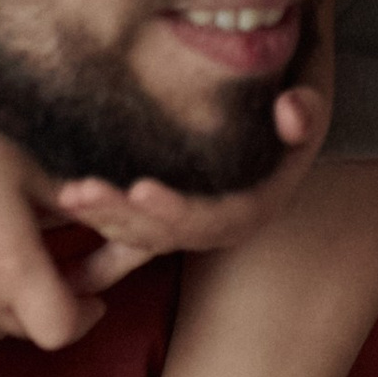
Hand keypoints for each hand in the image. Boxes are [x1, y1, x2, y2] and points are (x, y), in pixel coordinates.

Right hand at [0, 101, 99, 349]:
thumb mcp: (28, 175)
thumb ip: (68, 209)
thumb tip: (97, 223)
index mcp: (13, 269)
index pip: (61, 329)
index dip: (85, 316)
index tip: (96, 295)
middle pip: (32, 331)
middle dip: (57, 308)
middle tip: (68, 271)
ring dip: (20, 306)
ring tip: (26, 265)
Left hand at [51, 0, 336, 291]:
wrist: (286, 123)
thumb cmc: (294, 108)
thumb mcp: (312, 105)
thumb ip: (306, 111)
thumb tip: (291, 112)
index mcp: (252, 209)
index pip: (211, 219)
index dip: (176, 209)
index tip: (141, 188)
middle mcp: (219, 229)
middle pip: (164, 233)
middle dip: (120, 214)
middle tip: (79, 192)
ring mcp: (191, 228)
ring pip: (140, 237)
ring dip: (102, 221)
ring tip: (65, 197)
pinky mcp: (169, 222)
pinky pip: (131, 247)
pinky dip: (100, 254)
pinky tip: (69, 271)